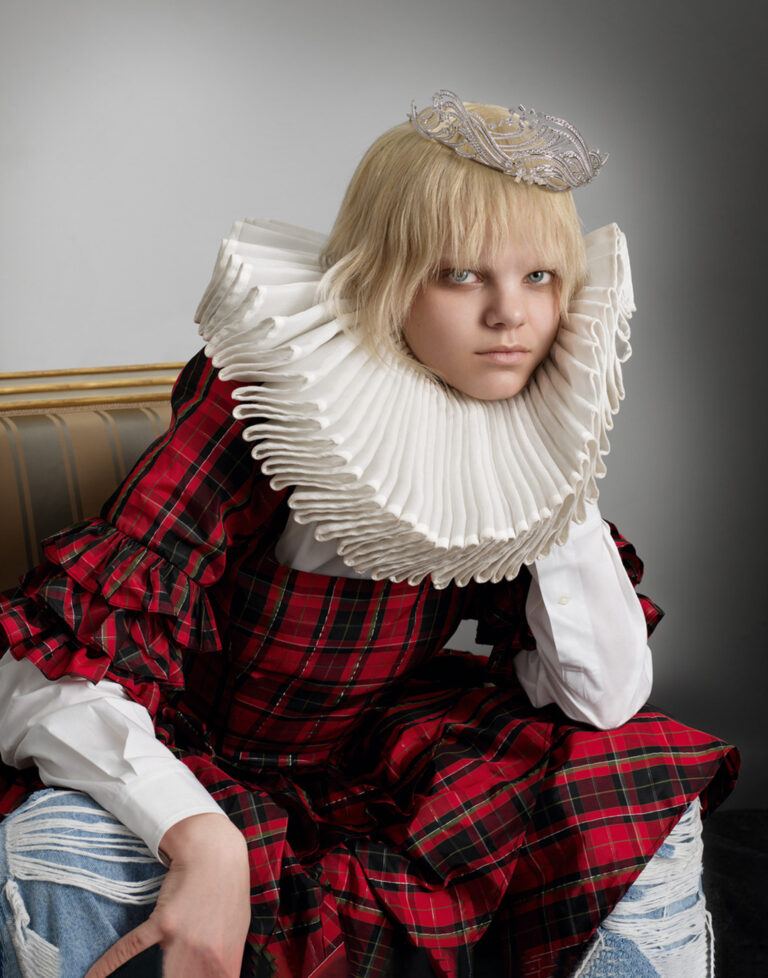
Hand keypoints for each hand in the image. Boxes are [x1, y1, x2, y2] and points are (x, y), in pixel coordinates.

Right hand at [85, 813, 250, 977]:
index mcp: (226, 959)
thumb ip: (226, 958)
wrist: (214, 852)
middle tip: (164, 977)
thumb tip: (220, 976)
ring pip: (162, 977)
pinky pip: (131, 949)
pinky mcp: (162, 922)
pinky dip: (108, 964)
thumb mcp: (237, 928)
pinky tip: (92, 976)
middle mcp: (206, 955)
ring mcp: (184, 940)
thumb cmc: (228, 887)